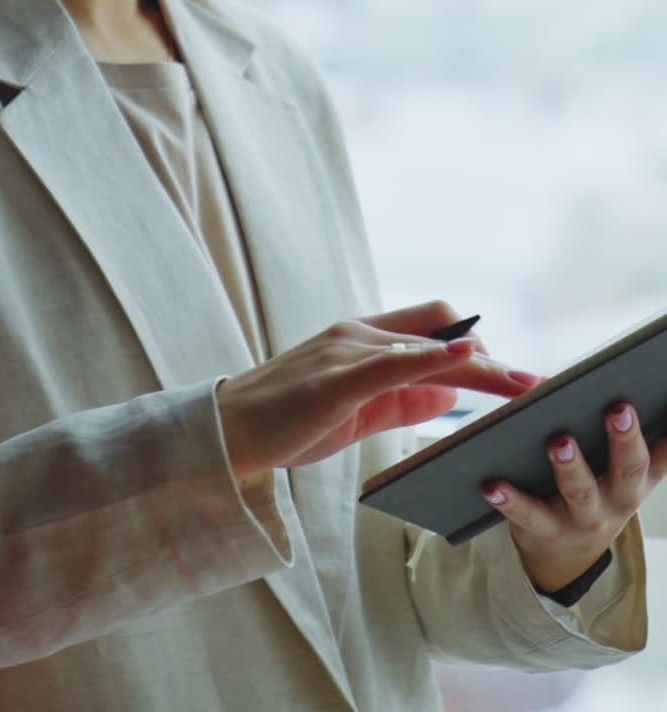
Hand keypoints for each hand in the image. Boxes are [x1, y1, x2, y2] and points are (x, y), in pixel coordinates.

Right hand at [217, 302, 538, 479]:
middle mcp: (359, 333)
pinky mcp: (336, 377)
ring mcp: (346, 350)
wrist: (228, 432)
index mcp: (363, 338)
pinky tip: (466, 360)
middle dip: (490, 355)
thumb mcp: (356, 410)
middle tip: (529, 386)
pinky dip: (435, 358)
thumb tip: (453, 391)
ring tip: (522, 387)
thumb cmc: (288, 422)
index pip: (433, 323)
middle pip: (441, 324)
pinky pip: (394, 362)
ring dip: (483, 367)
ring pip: (429, 346)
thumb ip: (404, 399)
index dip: (475, 345)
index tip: (513, 375)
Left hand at [483, 403, 666, 592]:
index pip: (661, 453)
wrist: (566, 554)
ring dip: (571, 467)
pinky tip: (493, 486)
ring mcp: (585, 519)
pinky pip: (530, 515)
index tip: (665, 401)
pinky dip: (510, 500)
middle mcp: (620, 500)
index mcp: (639, 477)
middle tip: (617, 410)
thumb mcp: (610, 465)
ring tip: (559, 442)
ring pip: (581, 493)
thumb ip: (603, 426)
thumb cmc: (591, 487)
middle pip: (628, 470)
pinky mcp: (549, 531)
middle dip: (624, 440)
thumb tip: (573, 380)